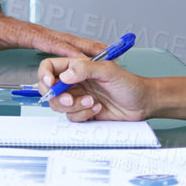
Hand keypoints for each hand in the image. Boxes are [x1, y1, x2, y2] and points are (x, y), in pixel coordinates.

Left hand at [0, 4, 104, 64]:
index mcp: (27, 34)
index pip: (53, 44)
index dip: (71, 53)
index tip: (88, 60)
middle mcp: (38, 33)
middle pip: (69, 40)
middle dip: (90, 47)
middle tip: (112, 53)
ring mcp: (40, 35)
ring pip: (69, 41)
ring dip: (88, 47)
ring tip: (109, 54)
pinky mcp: (39, 38)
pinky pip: (63, 44)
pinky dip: (78, 49)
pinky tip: (87, 56)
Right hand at [34, 57, 156, 121]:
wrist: (142, 103)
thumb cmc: (129, 83)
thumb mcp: (108, 70)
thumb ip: (85, 69)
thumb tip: (65, 75)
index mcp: (76, 67)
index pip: (49, 67)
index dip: (44, 75)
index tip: (50, 83)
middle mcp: (74, 82)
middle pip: (49, 89)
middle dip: (57, 96)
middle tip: (70, 99)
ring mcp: (77, 98)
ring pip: (59, 106)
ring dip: (75, 107)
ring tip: (92, 102)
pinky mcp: (83, 112)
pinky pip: (72, 117)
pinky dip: (84, 114)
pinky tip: (97, 108)